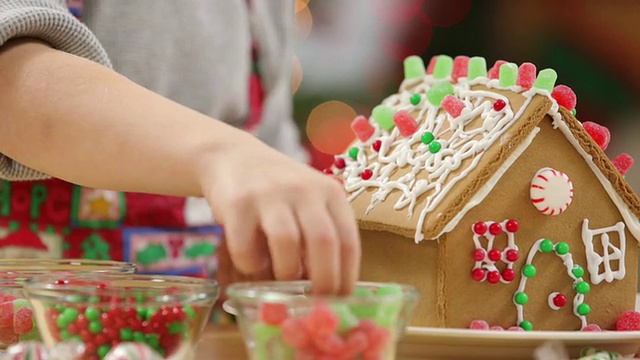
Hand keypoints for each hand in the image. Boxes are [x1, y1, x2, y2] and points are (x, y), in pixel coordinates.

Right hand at [200, 134, 359, 294]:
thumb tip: (329, 292)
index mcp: (330, 193)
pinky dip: (250, 265)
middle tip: (314, 304)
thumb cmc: (277, 193)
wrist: (231, 156)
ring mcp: (270, 194)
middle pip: (324, 242)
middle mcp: (304, 190)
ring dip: (285, 274)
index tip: (341, 301)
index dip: (347, 277)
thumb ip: (321, 237)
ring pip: (287, 244)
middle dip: (322, 282)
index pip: (349, 240)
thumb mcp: (308, 203)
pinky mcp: (238, 203)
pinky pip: (247, 247)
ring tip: (279, 281)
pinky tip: (251, 261)